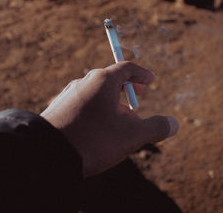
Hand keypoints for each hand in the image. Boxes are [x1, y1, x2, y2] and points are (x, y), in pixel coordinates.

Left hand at [41, 62, 178, 176]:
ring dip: (112, 104)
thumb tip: (174, 124)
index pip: (126, 67)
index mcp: (102, 81)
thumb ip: (155, 128)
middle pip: (110, 79)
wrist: (47, 155)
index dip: (141, 74)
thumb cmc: (93, 141)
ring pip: (95, 94)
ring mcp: (68, 96)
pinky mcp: (57, 110)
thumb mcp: (131, 136)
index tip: (150, 82)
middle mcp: (83, 83)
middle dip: (127, 89)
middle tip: (138, 96)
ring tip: (122, 123)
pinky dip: (96, 112)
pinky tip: (99, 131)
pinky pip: (82, 105)